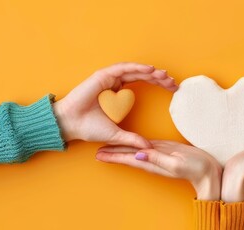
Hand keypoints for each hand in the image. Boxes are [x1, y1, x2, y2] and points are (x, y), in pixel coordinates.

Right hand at [53, 62, 177, 147]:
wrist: (70, 125)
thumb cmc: (89, 128)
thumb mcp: (117, 135)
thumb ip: (132, 139)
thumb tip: (148, 147)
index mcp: (118, 94)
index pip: (143, 84)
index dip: (158, 84)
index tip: (172, 89)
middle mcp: (115, 84)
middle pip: (142, 75)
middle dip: (159, 78)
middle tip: (173, 82)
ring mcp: (109, 79)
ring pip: (134, 70)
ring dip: (150, 72)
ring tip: (164, 76)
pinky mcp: (102, 76)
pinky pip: (122, 69)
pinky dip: (136, 68)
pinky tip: (149, 70)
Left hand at [96, 140, 221, 199]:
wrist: (208, 172)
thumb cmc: (195, 168)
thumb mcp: (176, 162)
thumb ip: (157, 159)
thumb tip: (137, 154)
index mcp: (152, 163)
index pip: (128, 158)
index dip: (113, 156)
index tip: (98, 154)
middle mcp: (152, 159)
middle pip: (127, 155)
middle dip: (112, 153)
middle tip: (96, 151)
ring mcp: (158, 154)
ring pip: (134, 150)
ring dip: (121, 148)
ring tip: (108, 146)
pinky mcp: (165, 149)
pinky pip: (145, 145)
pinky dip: (135, 143)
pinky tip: (131, 141)